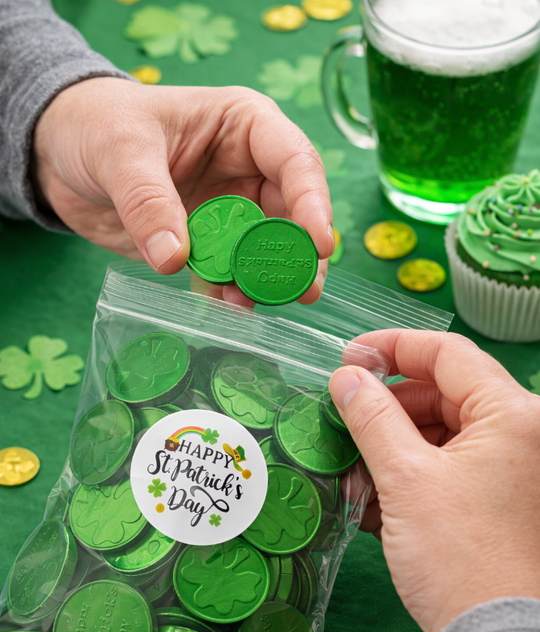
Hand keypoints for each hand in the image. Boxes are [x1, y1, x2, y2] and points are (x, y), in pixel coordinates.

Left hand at [32, 77, 333, 306]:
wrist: (60, 155)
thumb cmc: (97, 124)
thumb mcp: (120, 149)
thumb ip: (148, 200)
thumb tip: (176, 257)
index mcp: (245, 127)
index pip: (295, 162)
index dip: (312, 203)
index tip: (318, 244)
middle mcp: (248, 171)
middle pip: (291, 217)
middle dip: (296, 256)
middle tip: (302, 292)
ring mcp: (230, 212)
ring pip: (265, 252)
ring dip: (263, 281)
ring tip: (245, 304)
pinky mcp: (208, 246)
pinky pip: (228, 274)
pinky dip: (228, 294)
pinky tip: (221, 308)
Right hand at [330, 329, 539, 631]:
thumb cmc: (457, 555)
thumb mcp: (406, 478)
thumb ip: (372, 416)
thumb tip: (347, 376)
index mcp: (514, 414)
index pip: (448, 353)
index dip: (392, 346)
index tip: (347, 357)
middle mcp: (522, 435)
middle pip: (443, 394)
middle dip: (387, 408)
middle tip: (340, 420)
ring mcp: (509, 470)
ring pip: (440, 434)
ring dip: (390, 447)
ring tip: (349, 470)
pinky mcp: (494, 501)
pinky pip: (446, 468)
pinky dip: (407, 475)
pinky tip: (368, 496)